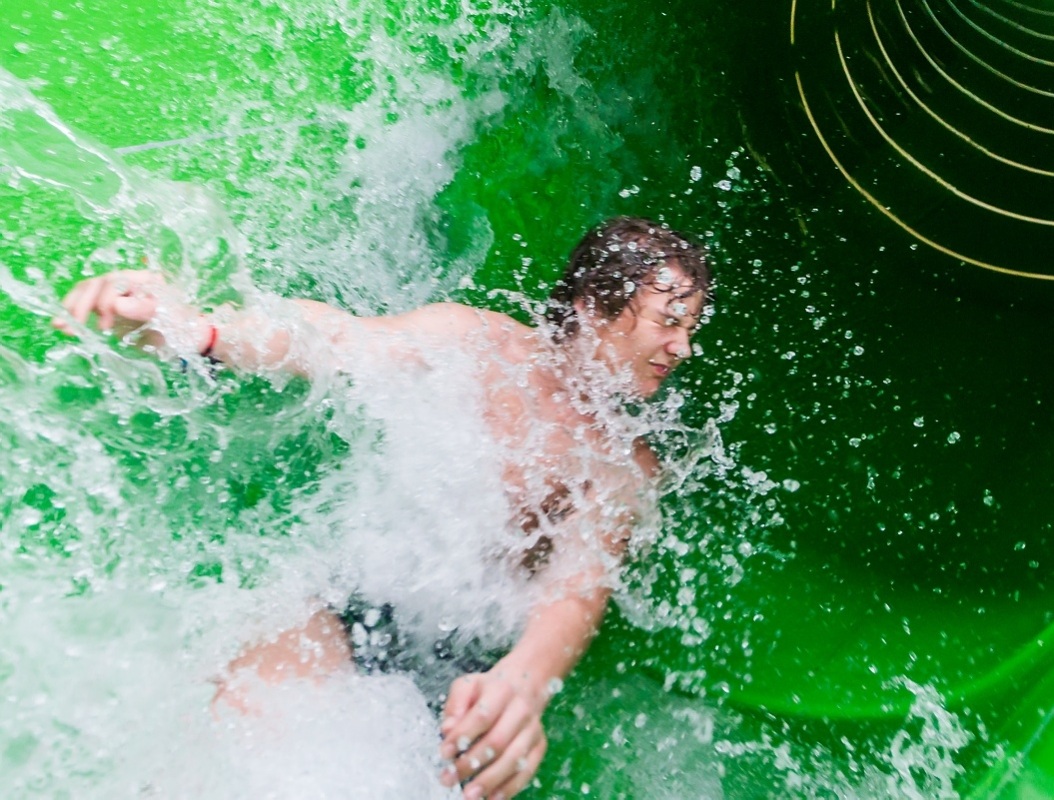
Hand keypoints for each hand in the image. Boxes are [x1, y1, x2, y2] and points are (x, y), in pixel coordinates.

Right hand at [53, 269, 209, 352]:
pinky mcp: (110, 306)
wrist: (189, 339)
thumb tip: (117, 304)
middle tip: (74, 326)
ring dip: (72, 307)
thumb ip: (145, 310)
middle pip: (98, 284)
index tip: (105, 326)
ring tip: (61, 326)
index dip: (105, 301)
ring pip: (88, 290)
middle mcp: (130, 281)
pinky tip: (63, 325)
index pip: (116, 281)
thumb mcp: (170, 320)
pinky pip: (87, 303)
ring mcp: (119, 293)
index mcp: (146, 280)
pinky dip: (74, 312)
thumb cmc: (184, 327)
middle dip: (83, 304)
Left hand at [438, 669, 547, 799]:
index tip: (444, 753)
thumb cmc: (490, 689)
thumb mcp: (468, 686)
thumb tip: (447, 730)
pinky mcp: (540, 746)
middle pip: (498, 741)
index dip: (463, 736)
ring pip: (514, 760)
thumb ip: (456, 705)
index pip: (482, 716)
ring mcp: (533, 730)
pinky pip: (527, 771)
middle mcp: (521, 710)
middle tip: (448, 778)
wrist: (525, 683)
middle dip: (471, 764)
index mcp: (501, 691)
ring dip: (489, 781)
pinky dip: (509, 788)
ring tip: (468, 795)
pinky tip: (491, 798)